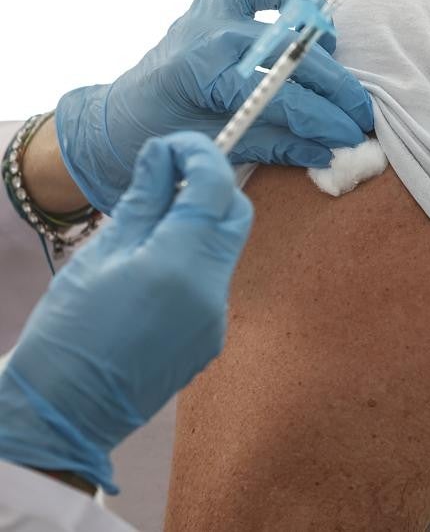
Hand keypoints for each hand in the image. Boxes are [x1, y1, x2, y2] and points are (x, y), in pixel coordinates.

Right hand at [0, 132, 252, 493]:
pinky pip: (214, 283)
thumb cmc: (69, 332)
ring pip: (226, 249)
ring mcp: (218, 318)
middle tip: (168, 180)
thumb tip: (164, 157)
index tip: (175, 147)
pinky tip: (153, 272)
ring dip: (200, 227)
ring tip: (149, 229)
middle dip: (210, 189)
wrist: (68, 409)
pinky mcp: (213, 337)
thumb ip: (144, 202)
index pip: (215, 188)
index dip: (199, 156)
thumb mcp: (100, 254)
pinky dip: (194, 263)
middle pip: (235, 216)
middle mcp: (211, 291)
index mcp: (179, 264)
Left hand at [55, 0, 373, 213]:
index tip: (353, 136)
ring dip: (307, 14)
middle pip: (291, 49)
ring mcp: (208, 4)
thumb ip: (280, 144)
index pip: (284, 96)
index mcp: (204, 74)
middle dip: (335, 85)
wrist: (122, 118)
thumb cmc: (175, 135)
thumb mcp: (225, 146)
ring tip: (325, 48)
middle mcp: (208, 31)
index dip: (325, 119)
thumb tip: (331, 148)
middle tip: (360, 111)